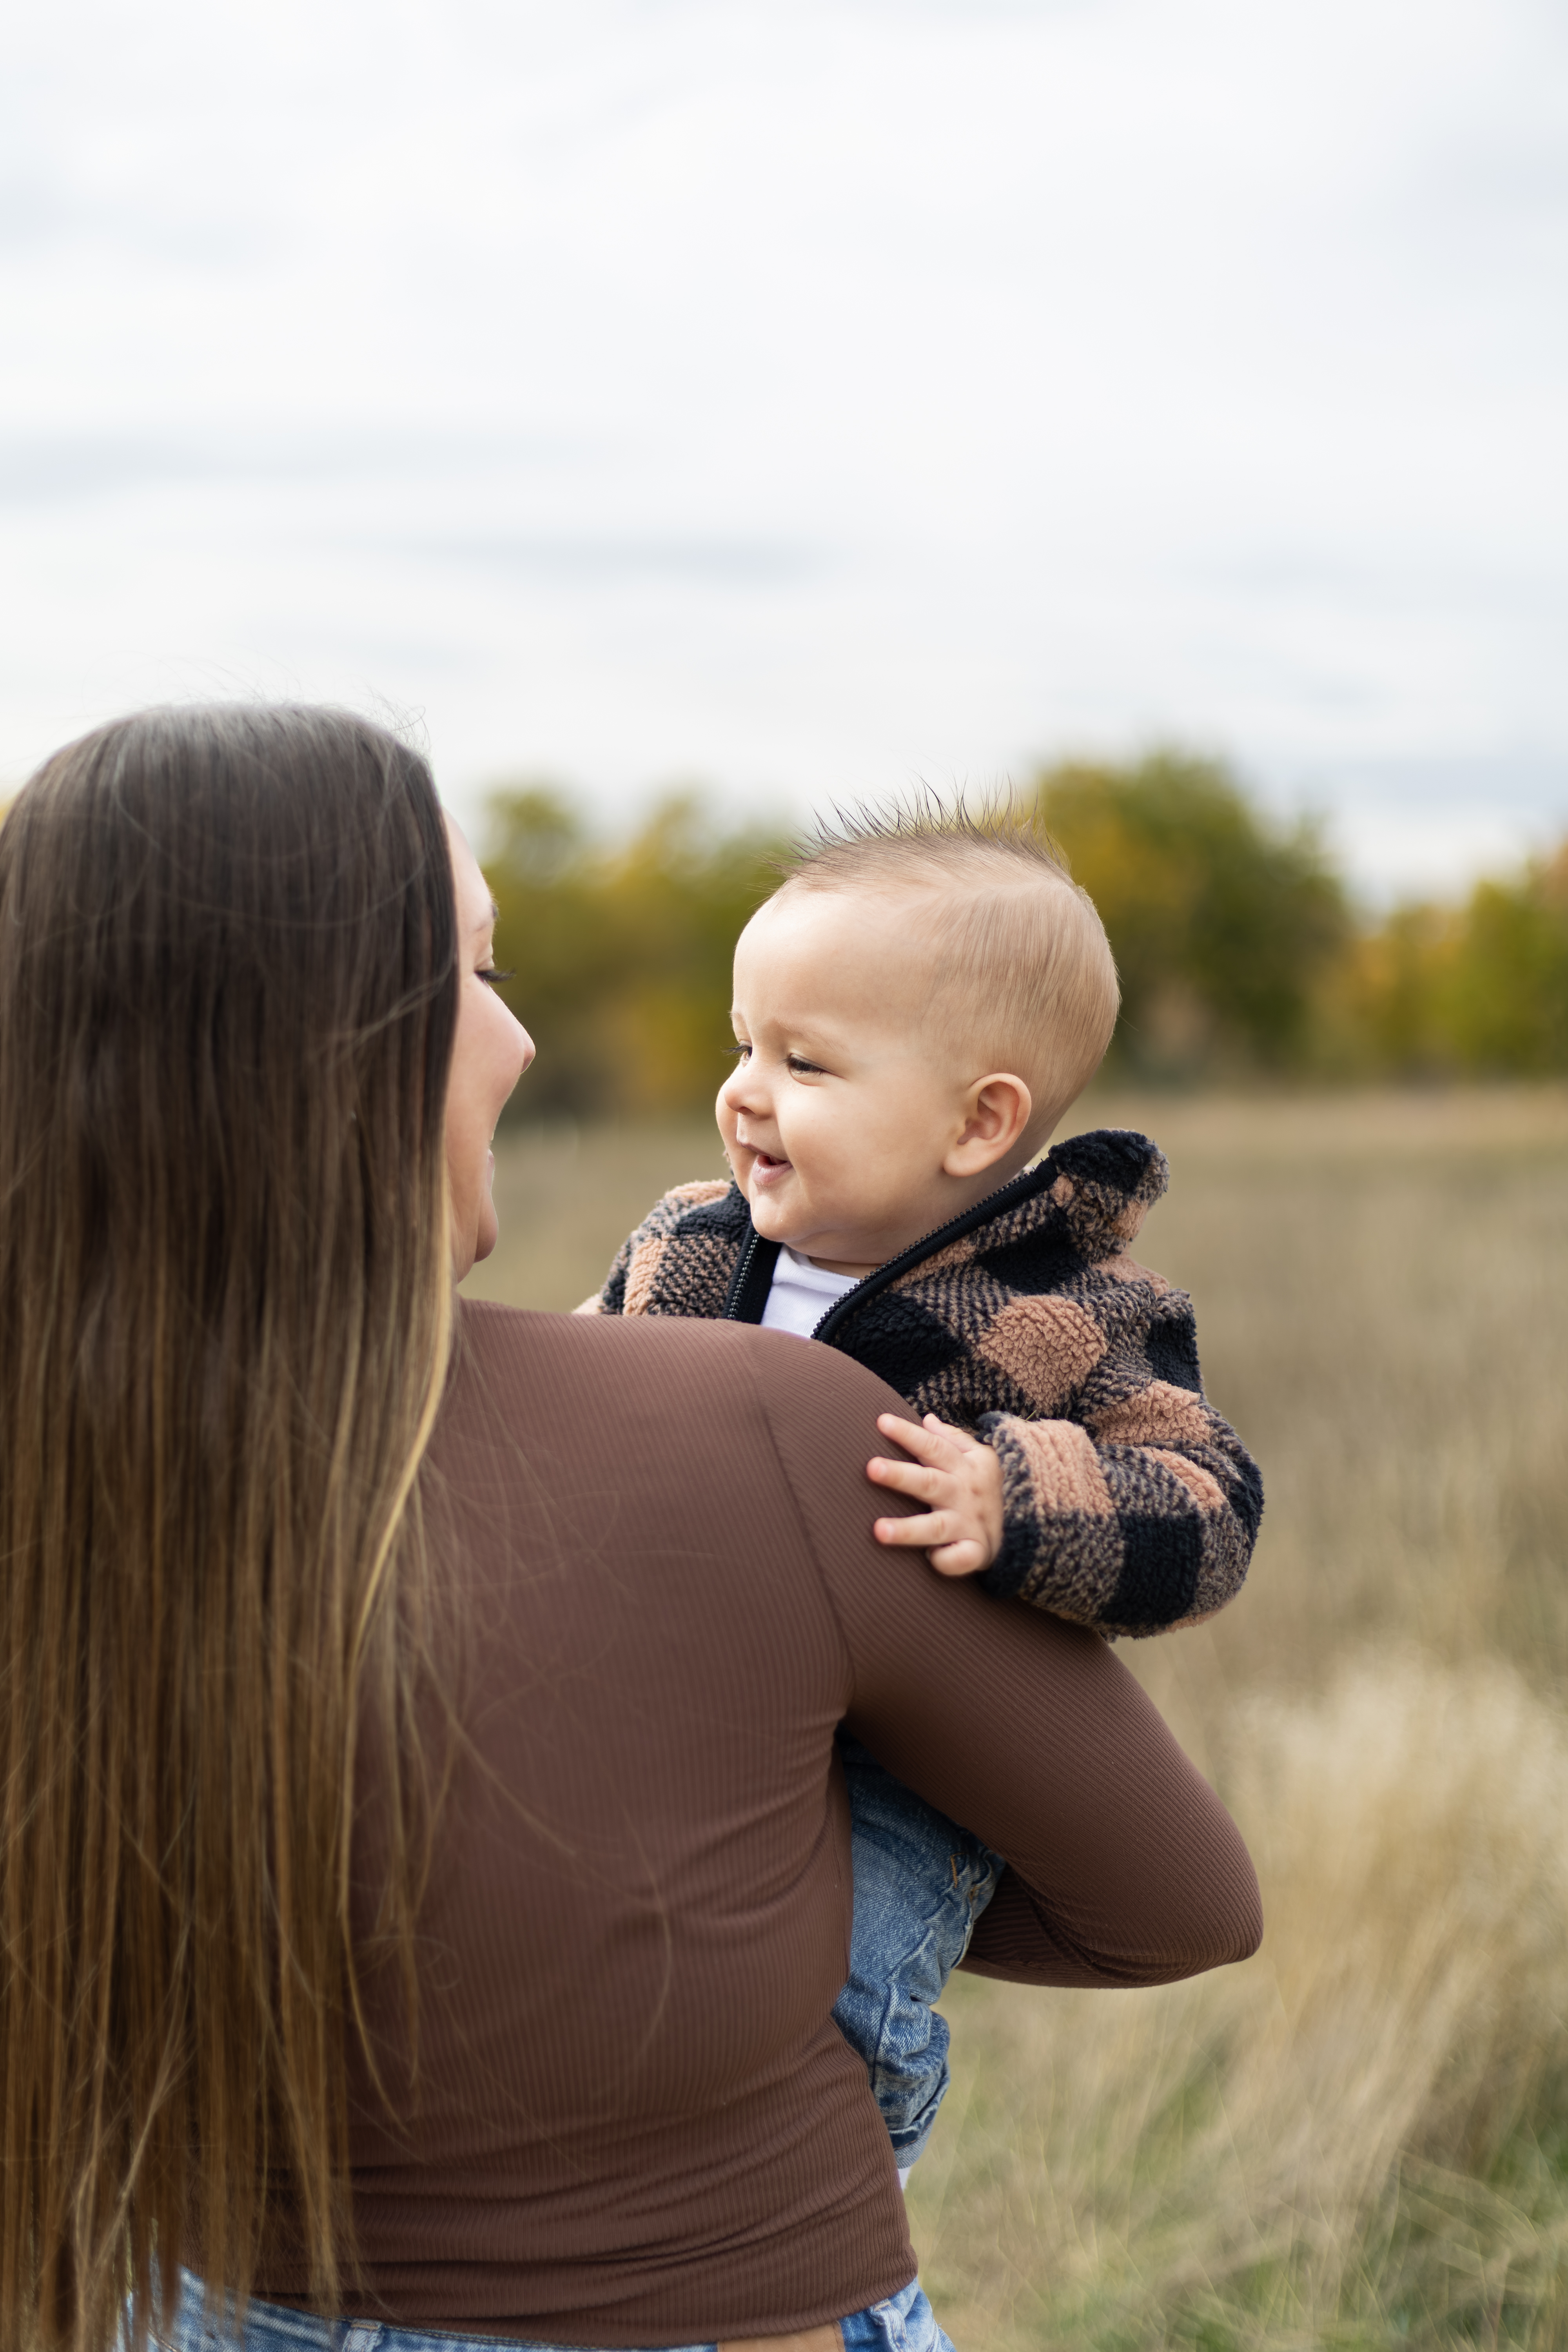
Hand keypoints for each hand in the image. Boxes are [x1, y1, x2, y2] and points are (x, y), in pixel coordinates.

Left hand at [867, 1412, 1003, 1576]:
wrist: (1035, 1522)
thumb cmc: (995, 1487)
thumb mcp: (981, 1456)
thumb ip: (952, 1439)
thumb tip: (926, 1418)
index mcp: (963, 1467)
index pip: (933, 1446)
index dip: (908, 1434)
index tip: (881, 1422)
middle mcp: (963, 1494)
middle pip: (929, 1482)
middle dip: (900, 1475)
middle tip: (870, 1467)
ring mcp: (969, 1524)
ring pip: (937, 1526)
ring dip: (908, 1529)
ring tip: (878, 1530)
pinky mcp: (978, 1551)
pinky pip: (962, 1558)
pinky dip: (947, 1560)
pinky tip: (930, 1559)